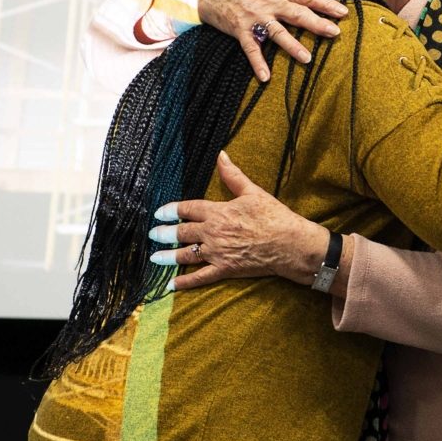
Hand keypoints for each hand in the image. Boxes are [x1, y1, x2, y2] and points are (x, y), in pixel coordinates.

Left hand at [148, 151, 327, 290]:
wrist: (289, 243)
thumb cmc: (273, 216)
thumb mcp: (253, 191)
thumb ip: (233, 175)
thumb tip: (221, 155)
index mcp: (218, 212)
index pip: (188, 209)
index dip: (172, 210)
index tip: (159, 212)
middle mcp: (213, 233)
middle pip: (183, 232)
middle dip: (165, 233)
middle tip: (152, 234)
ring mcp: (217, 253)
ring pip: (186, 255)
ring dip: (168, 256)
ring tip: (154, 257)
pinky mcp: (225, 270)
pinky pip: (200, 278)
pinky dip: (185, 282)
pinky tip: (171, 285)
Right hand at [197, 0, 348, 81]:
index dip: (326, 4)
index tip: (343, 13)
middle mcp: (270, 4)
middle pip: (298, 15)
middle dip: (317, 24)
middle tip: (334, 33)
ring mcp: (255, 19)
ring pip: (277, 33)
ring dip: (292, 47)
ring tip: (307, 59)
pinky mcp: (241, 31)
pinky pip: (251, 49)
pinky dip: (257, 63)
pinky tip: (265, 78)